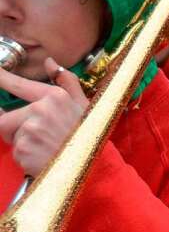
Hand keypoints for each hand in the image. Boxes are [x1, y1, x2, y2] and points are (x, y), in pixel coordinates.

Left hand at [0, 58, 88, 176]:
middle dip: (15, 130)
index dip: (1, 78)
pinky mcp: (24, 149)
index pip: (18, 85)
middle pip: (6, 118)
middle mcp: (41, 110)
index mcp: (54, 97)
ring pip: (11, 136)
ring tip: (45, 150)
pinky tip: (44, 160)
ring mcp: (31, 130)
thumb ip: (67, 82)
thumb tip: (50, 62)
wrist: (97, 169)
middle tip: (38, 139)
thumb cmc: (89, 138)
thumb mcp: (84, 106)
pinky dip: (26, 159)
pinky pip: (16, 153)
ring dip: (23, 145)